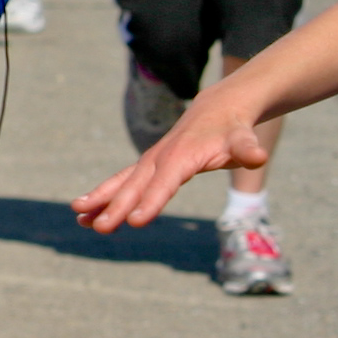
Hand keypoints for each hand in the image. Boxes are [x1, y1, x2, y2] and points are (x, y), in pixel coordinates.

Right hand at [71, 83, 271, 233]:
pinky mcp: (148, 167)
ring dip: (100, 200)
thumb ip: (247, 148)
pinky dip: (104, 196)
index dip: (152, 201)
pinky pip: (123, 183)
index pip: (165, 182)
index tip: (136, 221)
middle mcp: (160, 158)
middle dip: (117, 207)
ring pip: (122, 183)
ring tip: (78, 216)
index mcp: (182, 155)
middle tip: (99, 228)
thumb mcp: (243, 139)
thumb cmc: (232, 129)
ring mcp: (150, 162)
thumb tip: (258, 155)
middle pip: (136, 186)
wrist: (216, 110)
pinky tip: (88, 213)